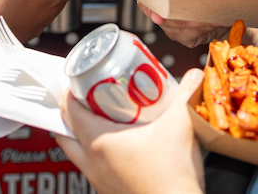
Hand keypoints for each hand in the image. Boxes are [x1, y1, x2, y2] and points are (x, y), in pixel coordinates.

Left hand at [56, 68, 205, 193]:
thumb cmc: (173, 177)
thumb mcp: (181, 125)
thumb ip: (187, 95)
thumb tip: (193, 75)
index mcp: (100, 143)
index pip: (69, 112)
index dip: (69, 93)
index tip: (78, 81)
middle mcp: (93, 163)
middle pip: (64, 134)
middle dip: (69, 114)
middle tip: (84, 99)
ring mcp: (99, 181)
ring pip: (77, 154)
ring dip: (82, 136)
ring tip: (101, 121)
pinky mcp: (110, 192)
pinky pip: (93, 170)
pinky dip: (96, 156)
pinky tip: (119, 148)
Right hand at [110, 0, 223, 47]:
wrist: (234, 3)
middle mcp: (159, 0)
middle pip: (145, 2)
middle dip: (156, 4)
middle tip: (162, 9)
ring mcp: (169, 21)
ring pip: (165, 20)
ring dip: (182, 15)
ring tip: (200, 9)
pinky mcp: (182, 36)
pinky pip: (181, 33)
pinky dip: (195, 27)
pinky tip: (205, 21)